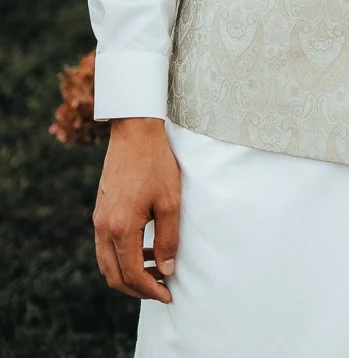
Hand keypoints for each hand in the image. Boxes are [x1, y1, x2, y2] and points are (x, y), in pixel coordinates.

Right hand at [93, 117, 179, 302]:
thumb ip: (168, 239)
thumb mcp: (171, 202)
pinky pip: (106, 246)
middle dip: (137, 288)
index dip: (149, 290)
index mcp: (120, 228)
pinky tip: (145, 250)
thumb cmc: (156, 164)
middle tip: (161, 289)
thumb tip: (166, 269)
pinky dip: (122, 257)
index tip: (168, 293)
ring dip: (128, 274)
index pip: (130, 274)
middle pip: (114, 275)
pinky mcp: (100, 212)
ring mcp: (98, 220)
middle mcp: (103, 228)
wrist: (134, 132)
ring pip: (107, 263)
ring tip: (156, 271)